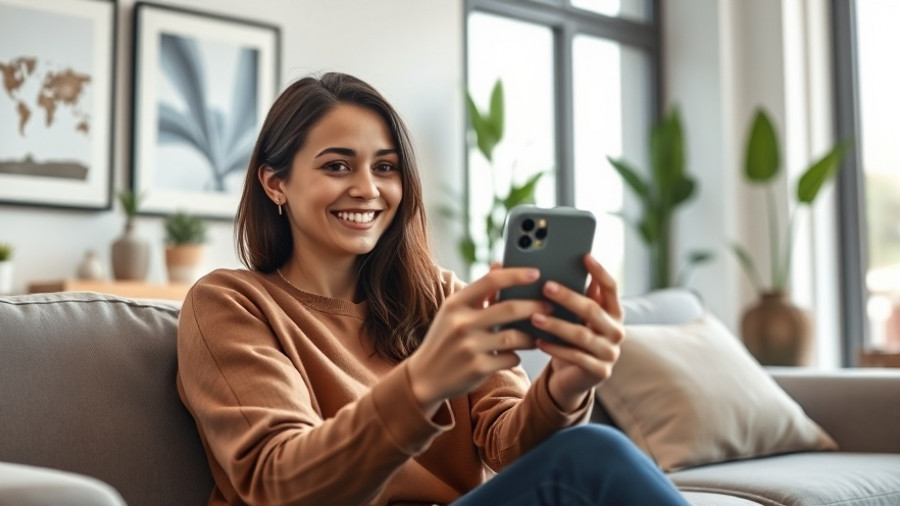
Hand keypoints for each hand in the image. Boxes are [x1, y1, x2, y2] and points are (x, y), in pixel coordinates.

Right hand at [407, 267, 547, 414]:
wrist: (425, 377)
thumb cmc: (444, 339)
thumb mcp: (454, 313)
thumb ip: (478, 293)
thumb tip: (499, 266)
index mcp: (455, 304)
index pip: (490, 282)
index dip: (516, 275)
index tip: (536, 273)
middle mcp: (462, 323)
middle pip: (509, 309)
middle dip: (535, 307)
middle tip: (551, 307)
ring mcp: (470, 347)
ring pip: (515, 336)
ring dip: (531, 336)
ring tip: (538, 335)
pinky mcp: (478, 368)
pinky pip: (510, 358)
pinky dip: (516, 355)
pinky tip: (514, 354)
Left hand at [532, 255, 624, 411]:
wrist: (574, 377)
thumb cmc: (572, 338)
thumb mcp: (576, 316)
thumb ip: (576, 294)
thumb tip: (558, 265)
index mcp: (614, 312)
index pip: (611, 288)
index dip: (599, 271)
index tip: (584, 256)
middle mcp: (617, 331)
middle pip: (593, 309)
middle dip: (568, 297)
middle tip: (546, 286)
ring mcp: (610, 353)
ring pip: (581, 335)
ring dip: (556, 325)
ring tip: (534, 316)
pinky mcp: (600, 371)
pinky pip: (575, 357)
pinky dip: (555, 348)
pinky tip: (538, 341)